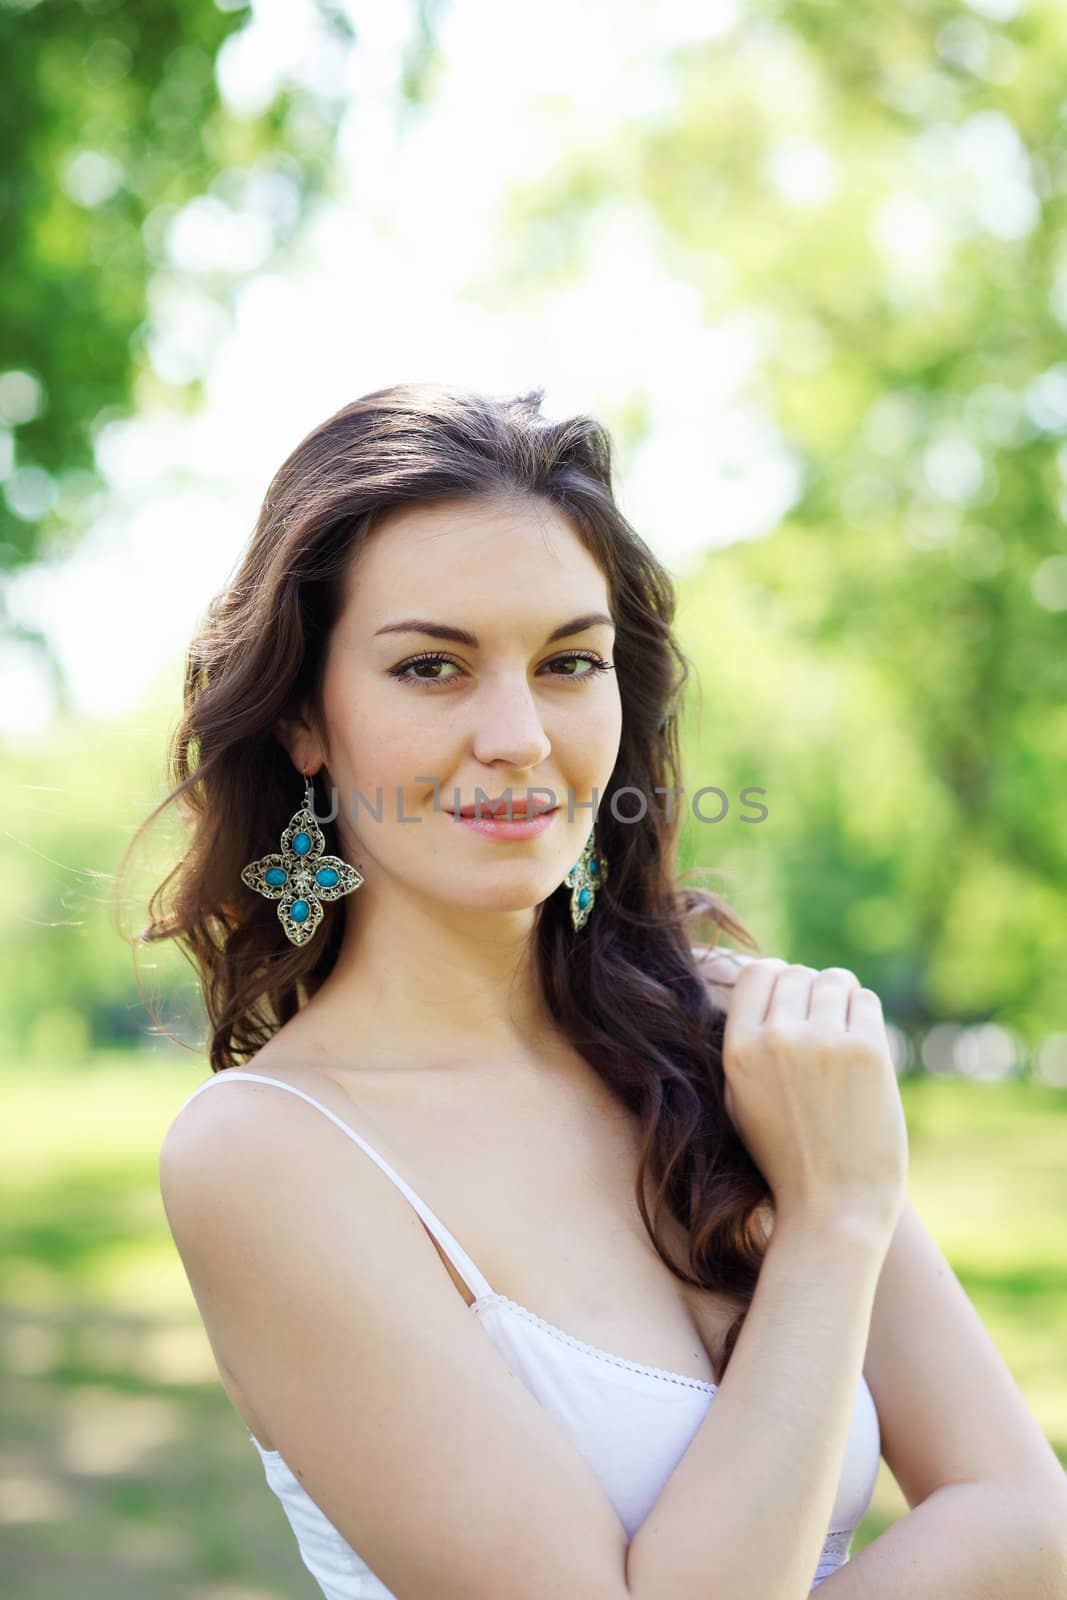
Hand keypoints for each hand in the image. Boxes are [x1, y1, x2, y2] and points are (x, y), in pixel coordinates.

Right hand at [720, 959, 908, 1236]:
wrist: (833, 1207)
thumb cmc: (786, 1158)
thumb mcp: (740, 1100)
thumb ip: (747, 1044)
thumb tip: (770, 984)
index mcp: (738, 1051)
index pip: (757, 973)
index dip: (778, 978)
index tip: (792, 997)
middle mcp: (776, 1039)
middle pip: (798, 974)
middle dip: (812, 991)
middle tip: (824, 1022)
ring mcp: (823, 1042)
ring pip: (835, 981)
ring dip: (841, 998)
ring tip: (845, 1031)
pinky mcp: (866, 1051)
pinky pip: (866, 1002)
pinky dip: (866, 1015)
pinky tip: (863, 1044)